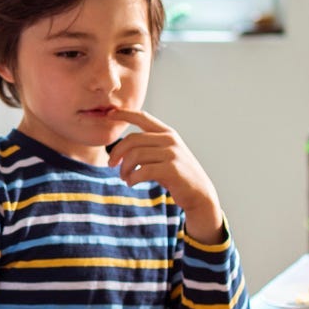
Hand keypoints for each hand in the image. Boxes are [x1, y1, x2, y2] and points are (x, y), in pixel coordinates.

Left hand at [108, 109, 223, 242]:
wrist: (199, 194)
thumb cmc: (176, 175)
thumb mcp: (164, 156)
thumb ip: (148, 148)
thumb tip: (120, 149)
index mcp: (167, 133)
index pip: (143, 117)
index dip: (125, 114)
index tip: (109, 114)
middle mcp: (170, 140)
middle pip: (132, 139)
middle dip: (117, 152)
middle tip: (111, 164)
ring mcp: (172, 154)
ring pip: (135, 156)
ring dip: (124, 169)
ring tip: (125, 178)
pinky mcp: (172, 170)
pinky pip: (142, 171)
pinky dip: (132, 178)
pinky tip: (131, 183)